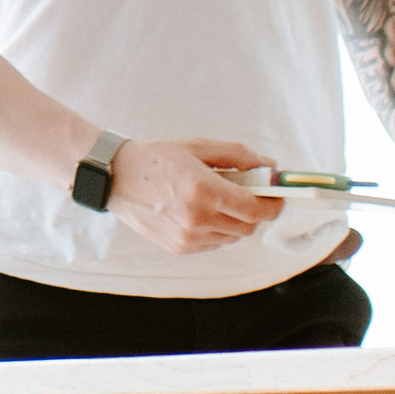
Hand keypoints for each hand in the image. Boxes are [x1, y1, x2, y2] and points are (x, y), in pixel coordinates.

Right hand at [97, 140, 285, 255]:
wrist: (117, 178)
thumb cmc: (158, 158)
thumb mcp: (199, 147)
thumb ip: (239, 155)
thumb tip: (270, 167)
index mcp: (203, 190)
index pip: (256, 209)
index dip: (273, 204)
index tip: (277, 196)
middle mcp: (197, 218)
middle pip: (249, 226)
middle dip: (255, 211)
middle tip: (249, 193)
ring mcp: (187, 237)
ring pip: (233, 236)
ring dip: (235, 220)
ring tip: (218, 200)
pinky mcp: (180, 247)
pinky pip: (215, 242)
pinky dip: (218, 229)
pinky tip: (201, 211)